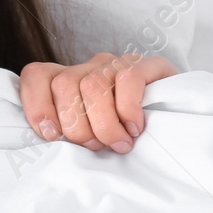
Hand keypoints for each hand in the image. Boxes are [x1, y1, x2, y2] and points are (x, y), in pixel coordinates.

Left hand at [18, 53, 177, 153]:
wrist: (176, 125)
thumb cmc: (121, 137)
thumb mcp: (86, 137)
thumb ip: (65, 132)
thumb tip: (49, 139)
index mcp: (67, 81)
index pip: (36, 75)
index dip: (37, 106)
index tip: (52, 136)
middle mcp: (89, 67)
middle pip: (64, 85)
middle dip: (77, 126)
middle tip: (96, 147)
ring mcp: (118, 64)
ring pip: (93, 85)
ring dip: (104, 124)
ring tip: (119, 143)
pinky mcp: (149, 66)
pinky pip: (128, 79)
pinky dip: (128, 109)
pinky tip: (135, 127)